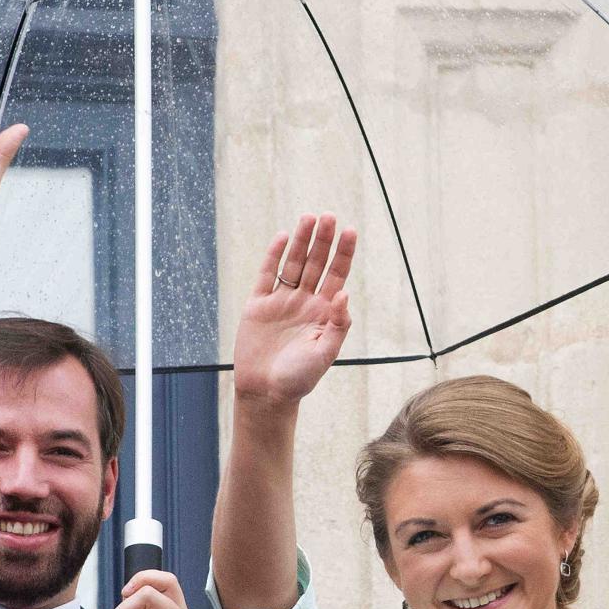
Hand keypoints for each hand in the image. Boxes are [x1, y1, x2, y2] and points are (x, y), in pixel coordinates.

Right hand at [231, 213, 356, 407]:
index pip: (337, 275)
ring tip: (309, 218)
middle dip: (323, 240)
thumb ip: (338, 325)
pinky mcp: (258, 306)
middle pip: (316, 263)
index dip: (344, 253)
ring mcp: (281, 302)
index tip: (349, 231)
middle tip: (328, 216)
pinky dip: (274, 256)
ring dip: (301, 242)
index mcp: (324, 312)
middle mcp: (305, 302)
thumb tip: (344, 293)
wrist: (265, 393)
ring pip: (293, 264)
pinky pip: (267, 275)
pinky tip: (283, 237)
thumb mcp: (325, 353)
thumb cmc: (299, 379)